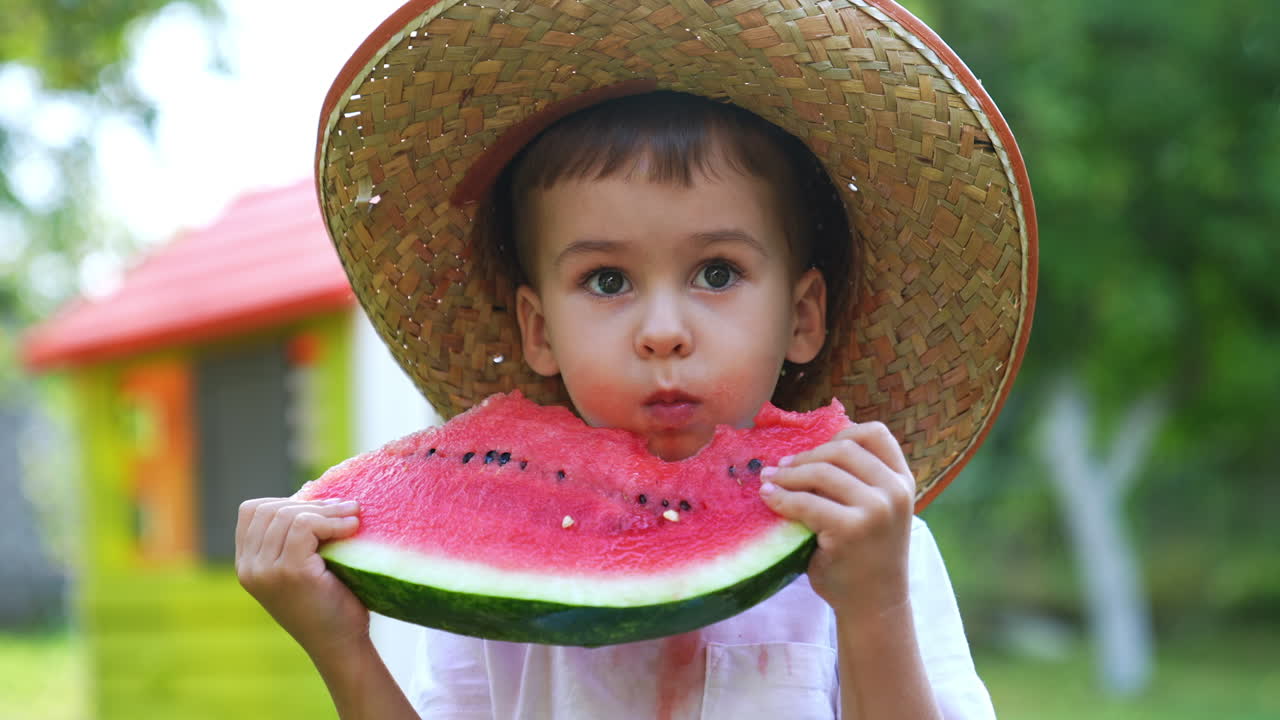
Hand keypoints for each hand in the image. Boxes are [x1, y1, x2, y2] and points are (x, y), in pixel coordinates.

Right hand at [235, 497, 368, 657]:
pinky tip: (352, 529)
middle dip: (312, 503)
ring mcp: (264, 571)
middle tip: (346, 509)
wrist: (340, 645)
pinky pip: (304, 526)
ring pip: (289, 514)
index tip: (322, 509)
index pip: (253, 510)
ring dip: (328, 510)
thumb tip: (310, 488)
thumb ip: (297, 533)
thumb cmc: (330, 602)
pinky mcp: (288, 573)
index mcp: (247, 564)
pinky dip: (331, 521)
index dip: (289, 501)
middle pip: (270, 508)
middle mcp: (248, 568)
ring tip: (354, 517)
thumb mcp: (305, 562)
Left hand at [758, 422, 915, 618]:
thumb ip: (855, 481)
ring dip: (788, 475)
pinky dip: (782, 498)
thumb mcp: (874, 510)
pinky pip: (806, 502)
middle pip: (843, 449)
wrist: (874, 604)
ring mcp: (876, 510)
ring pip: (822, 472)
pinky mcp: (851, 530)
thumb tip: (803, 449)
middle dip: (806, 456)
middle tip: (781, 467)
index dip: (841, 433)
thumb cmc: (865, 555)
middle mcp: (895, 491)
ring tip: (769, 480)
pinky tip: (769, 499)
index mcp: (902, 481)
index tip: (816, 449)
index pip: (875, 433)